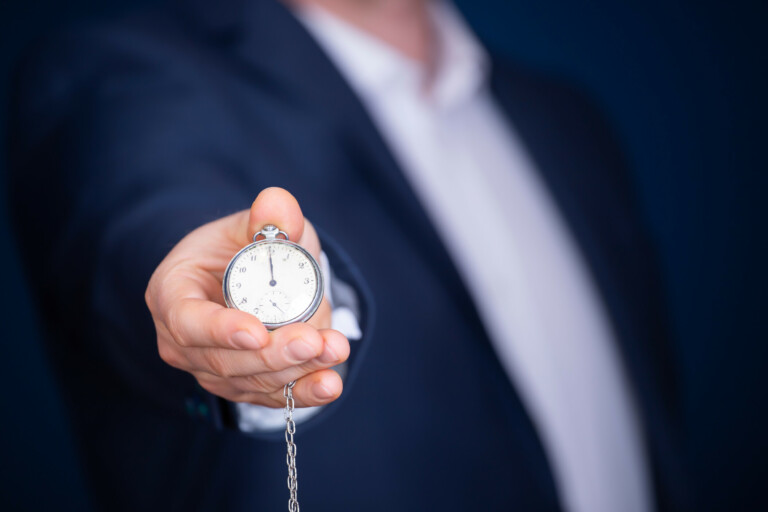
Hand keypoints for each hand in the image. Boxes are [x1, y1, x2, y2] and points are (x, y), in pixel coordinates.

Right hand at [145, 187, 347, 407]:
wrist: (252, 277)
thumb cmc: (244, 247)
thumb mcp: (254, 225)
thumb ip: (267, 217)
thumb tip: (277, 204)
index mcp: (173, 293)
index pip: (188, 320)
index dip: (220, 330)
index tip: (257, 333)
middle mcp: (184, 340)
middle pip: (225, 359)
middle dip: (274, 354)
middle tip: (313, 341)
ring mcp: (211, 367)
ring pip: (252, 380)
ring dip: (297, 371)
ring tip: (334, 350)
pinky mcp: (242, 384)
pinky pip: (270, 396)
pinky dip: (302, 391)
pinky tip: (329, 384)